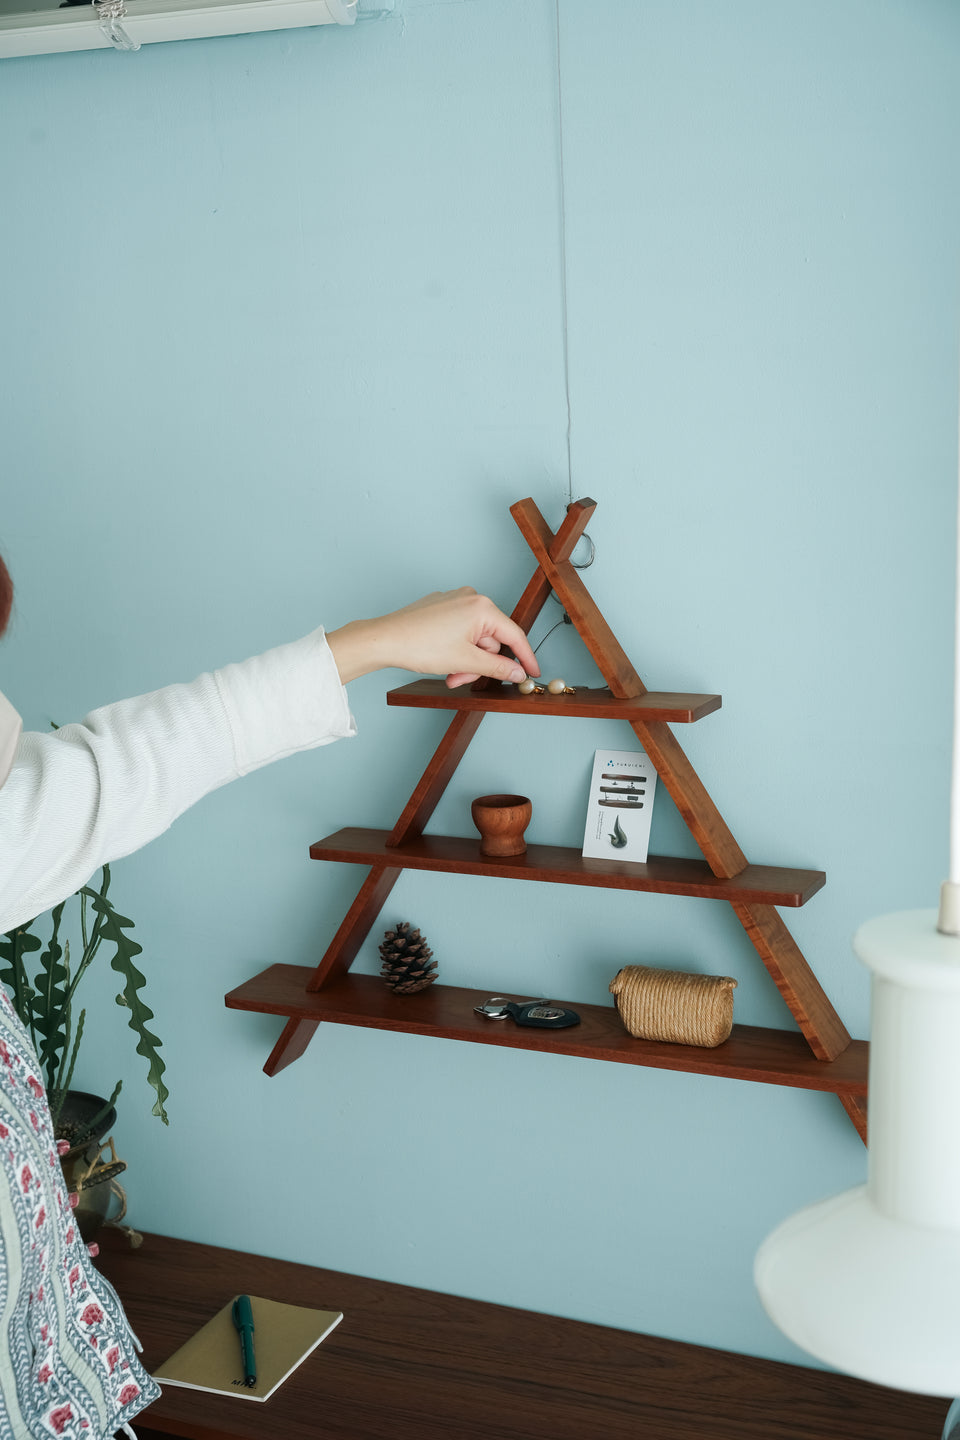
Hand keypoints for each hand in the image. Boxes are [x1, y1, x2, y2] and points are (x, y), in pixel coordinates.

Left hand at [326, 588, 539, 688]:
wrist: (384, 640)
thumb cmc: (419, 645)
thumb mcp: (466, 661)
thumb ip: (498, 668)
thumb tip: (518, 672)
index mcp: (482, 607)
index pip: (514, 635)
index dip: (525, 658)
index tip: (532, 673)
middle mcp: (470, 598)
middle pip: (492, 639)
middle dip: (480, 663)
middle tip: (463, 679)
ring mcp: (454, 600)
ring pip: (474, 637)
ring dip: (466, 659)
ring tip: (449, 672)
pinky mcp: (440, 606)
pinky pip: (460, 630)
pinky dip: (456, 648)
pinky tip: (441, 658)